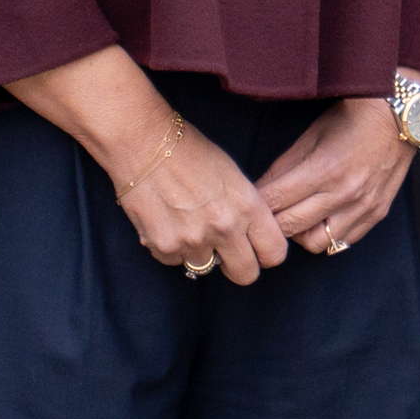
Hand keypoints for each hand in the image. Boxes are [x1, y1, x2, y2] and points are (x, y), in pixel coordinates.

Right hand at [5, 45, 286, 285]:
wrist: (144, 143)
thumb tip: (253, 237)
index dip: (267, 253)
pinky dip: (174, 249)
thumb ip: (247, 210)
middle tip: (228, 251)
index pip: (274, 253)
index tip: (259, 249)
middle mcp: (224, 228)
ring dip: (201, 253)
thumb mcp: (233, 176)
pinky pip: (176, 262)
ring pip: (206, 268)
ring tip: (189, 224)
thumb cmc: (192, 151)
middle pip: (245, 275)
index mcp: (248, 206)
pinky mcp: (163, 247)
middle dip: (239, 266)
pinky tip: (168, 223)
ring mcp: (193, 241)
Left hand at [260, 92, 418, 258]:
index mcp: (324, 169)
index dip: (256, 205)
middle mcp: (344, 193)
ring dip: (299, 234)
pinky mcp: (376, 214)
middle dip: (271, 222)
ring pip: (315, 243)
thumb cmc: (352, 119)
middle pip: (290, 226)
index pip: (275, 201)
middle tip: (265, 213)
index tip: (246, 204)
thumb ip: (284, 167)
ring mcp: (363, 207)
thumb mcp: (311, 135)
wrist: (399, 115)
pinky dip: (327, 235)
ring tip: (297, 217)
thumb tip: (259, 191)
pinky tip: (322, 219)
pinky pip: (342, 242)